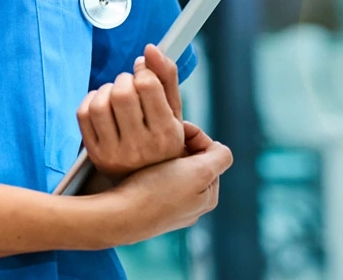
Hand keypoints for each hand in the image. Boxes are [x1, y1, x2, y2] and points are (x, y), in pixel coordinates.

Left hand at [76, 45, 183, 179]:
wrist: (147, 182)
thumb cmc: (162, 138)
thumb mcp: (174, 111)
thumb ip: (167, 77)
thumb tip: (151, 48)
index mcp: (167, 135)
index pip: (146, 84)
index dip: (143, 72)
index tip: (144, 77)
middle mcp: (141, 147)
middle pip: (121, 92)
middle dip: (124, 80)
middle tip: (131, 87)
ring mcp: (115, 153)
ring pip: (100, 101)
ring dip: (107, 90)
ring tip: (117, 98)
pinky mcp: (95, 154)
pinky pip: (83, 112)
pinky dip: (92, 100)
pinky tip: (104, 106)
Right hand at [101, 122, 231, 245]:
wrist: (121, 214)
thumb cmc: (159, 190)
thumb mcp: (199, 172)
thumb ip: (218, 158)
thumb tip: (221, 148)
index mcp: (208, 196)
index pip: (210, 153)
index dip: (195, 136)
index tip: (177, 128)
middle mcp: (192, 203)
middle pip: (192, 159)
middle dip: (180, 145)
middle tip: (161, 137)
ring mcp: (170, 205)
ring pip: (173, 166)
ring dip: (165, 152)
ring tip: (151, 147)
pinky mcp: (150, 203)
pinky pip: (157, 176)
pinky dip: (152, 163)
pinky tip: (141, 161)